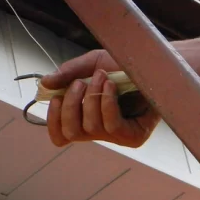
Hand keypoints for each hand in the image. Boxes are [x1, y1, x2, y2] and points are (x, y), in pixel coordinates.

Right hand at [40, 50, 160, 148]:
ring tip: (102, 77)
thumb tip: (43, 84)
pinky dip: (106, 103)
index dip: (52, 121)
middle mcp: (99, 131)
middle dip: (70, 106)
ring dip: (91, 98)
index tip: (54, 98)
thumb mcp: (91, 64)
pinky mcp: (134, 137)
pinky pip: (110, 126)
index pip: (62, 135)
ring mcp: (117, 136)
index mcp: (86, 118)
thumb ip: (68, 74)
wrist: (155, 62)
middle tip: (79, 83)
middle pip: (70, 133)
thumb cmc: (125, 64)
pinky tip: (111, 86)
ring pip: (90, 128)